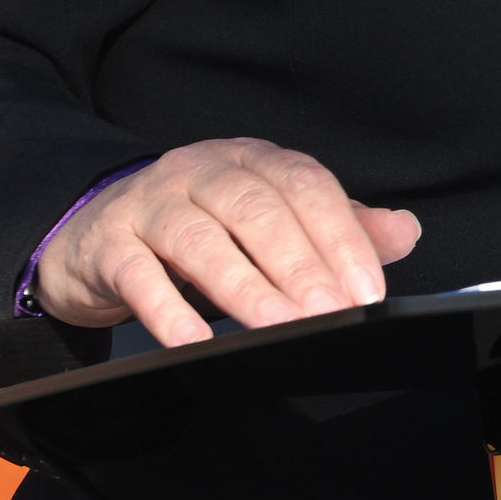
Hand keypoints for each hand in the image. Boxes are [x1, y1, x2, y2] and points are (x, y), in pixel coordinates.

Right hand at [32, 137, 420, 344]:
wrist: (96, 233)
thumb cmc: (197, 228)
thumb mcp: (269, 220)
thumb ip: (337, 226)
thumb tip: (404, 232)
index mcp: (251, 159)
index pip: (305, 185)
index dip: (340, 236)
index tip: (367, 289)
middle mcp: (201, 170)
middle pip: (257, 209)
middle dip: (300, 264)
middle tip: (332, 313)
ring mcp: (151, 202)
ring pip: (201, 238)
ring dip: (245, 286)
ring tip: (278, 327)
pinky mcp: (109, 243)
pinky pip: (137, 274)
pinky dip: (167, 309)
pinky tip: (193, 340)